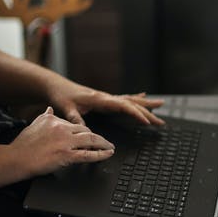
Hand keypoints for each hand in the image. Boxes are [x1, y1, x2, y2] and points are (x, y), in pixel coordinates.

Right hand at [10, 107, 115, 175]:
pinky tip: (108, 154)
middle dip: (96, 137)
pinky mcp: (67, 155)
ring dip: (104, 144)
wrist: (16, 159)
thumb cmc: (23, 145)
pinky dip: (101, 154)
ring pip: (91, 140)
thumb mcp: (34, 124)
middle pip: (86, 131)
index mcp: (54, 120)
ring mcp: (65, 142)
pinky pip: (89, 154)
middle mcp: (62, 128)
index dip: (83, 132)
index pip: (75, 124)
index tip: (89, 136)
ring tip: (110, 147)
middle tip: (104, 142)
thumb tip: (50, 109)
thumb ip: (44, 116)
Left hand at [45, 77, 164, 125]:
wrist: (56, 86)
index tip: (146, 122)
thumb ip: (76, 119)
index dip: (136, 114)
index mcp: (100, 99)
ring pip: (131, 100)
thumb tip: (85, 130)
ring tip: (161, 105)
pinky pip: (125, 99)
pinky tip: (144, 96)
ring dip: (146, 104)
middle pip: (133, 104)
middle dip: (148, 113)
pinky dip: (136, 99)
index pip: (123, 106)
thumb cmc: (61, 96)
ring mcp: (107, 97)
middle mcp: (107, 97)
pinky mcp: (105, 99)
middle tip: (161, 122)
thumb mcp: (66, 108)